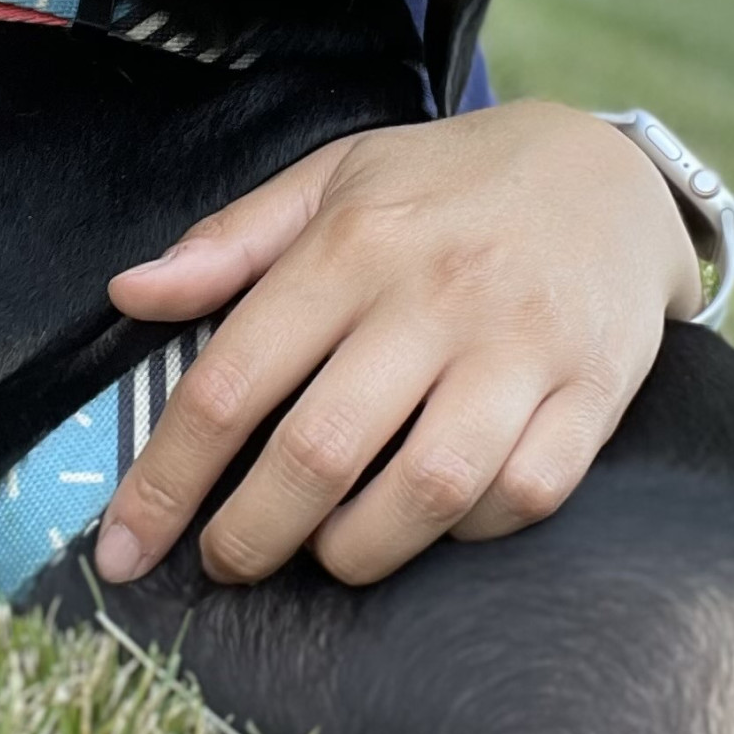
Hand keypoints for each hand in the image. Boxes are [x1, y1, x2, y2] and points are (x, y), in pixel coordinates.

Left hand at [91, 100, 702, 589]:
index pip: (231, 381)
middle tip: (225, 561)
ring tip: (327, 547)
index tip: (123, 547)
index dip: (166, 480)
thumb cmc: (449, 186)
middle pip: (319, 451)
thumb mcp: (333, 178)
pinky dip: (468, 530)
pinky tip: (435, 521)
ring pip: (426, 491)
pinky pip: (523, 496)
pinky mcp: (594, 392)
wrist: (609, 172)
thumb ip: (229, 242)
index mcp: (353, 245)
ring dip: (358, 548)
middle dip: (251, 536)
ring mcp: (521, 349)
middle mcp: (434, 297)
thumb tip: (127, 294)